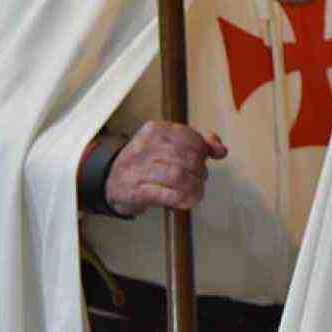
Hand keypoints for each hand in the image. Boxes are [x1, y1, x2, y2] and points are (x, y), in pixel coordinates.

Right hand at [105, 122, 227, 215]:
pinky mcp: (136, 192)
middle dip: (200, 170)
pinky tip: (188, 201)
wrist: (110, 180)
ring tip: (197, 190)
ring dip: (195, 186)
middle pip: (187, 158)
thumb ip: (198, 143)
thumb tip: (221, 150)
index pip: (190, 137)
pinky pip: (167, 195)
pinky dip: (183, 199)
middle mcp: (145, 147)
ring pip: (178, 176)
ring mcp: (139, 169)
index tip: (206, 158)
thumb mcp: (169, 144)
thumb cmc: (147, 161)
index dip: (204, 150)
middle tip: (200, 177)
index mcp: (156, 130)